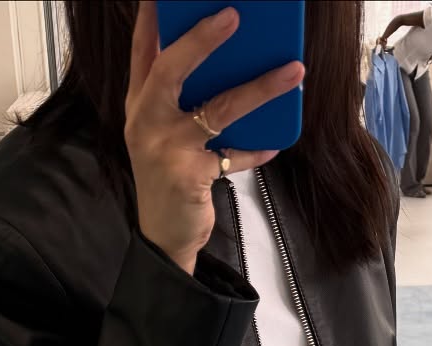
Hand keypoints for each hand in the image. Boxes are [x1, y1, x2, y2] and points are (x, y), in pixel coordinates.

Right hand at [125, 2, 303, 276]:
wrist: (163, 237)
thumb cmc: (167, 179)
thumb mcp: (163, 133)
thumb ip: (182, 99)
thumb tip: (228, 63)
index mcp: (140, 104)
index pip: (143, 52)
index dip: (152, 19)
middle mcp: (147, 121)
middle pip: (171, 70)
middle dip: (202, 40)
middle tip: (233, 15)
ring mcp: (166, 149)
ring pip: (217, 109)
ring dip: (259, 88)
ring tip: (292, 71)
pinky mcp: (189, 176)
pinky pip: (233, 156)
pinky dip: (256, 149)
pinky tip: (274, 142)